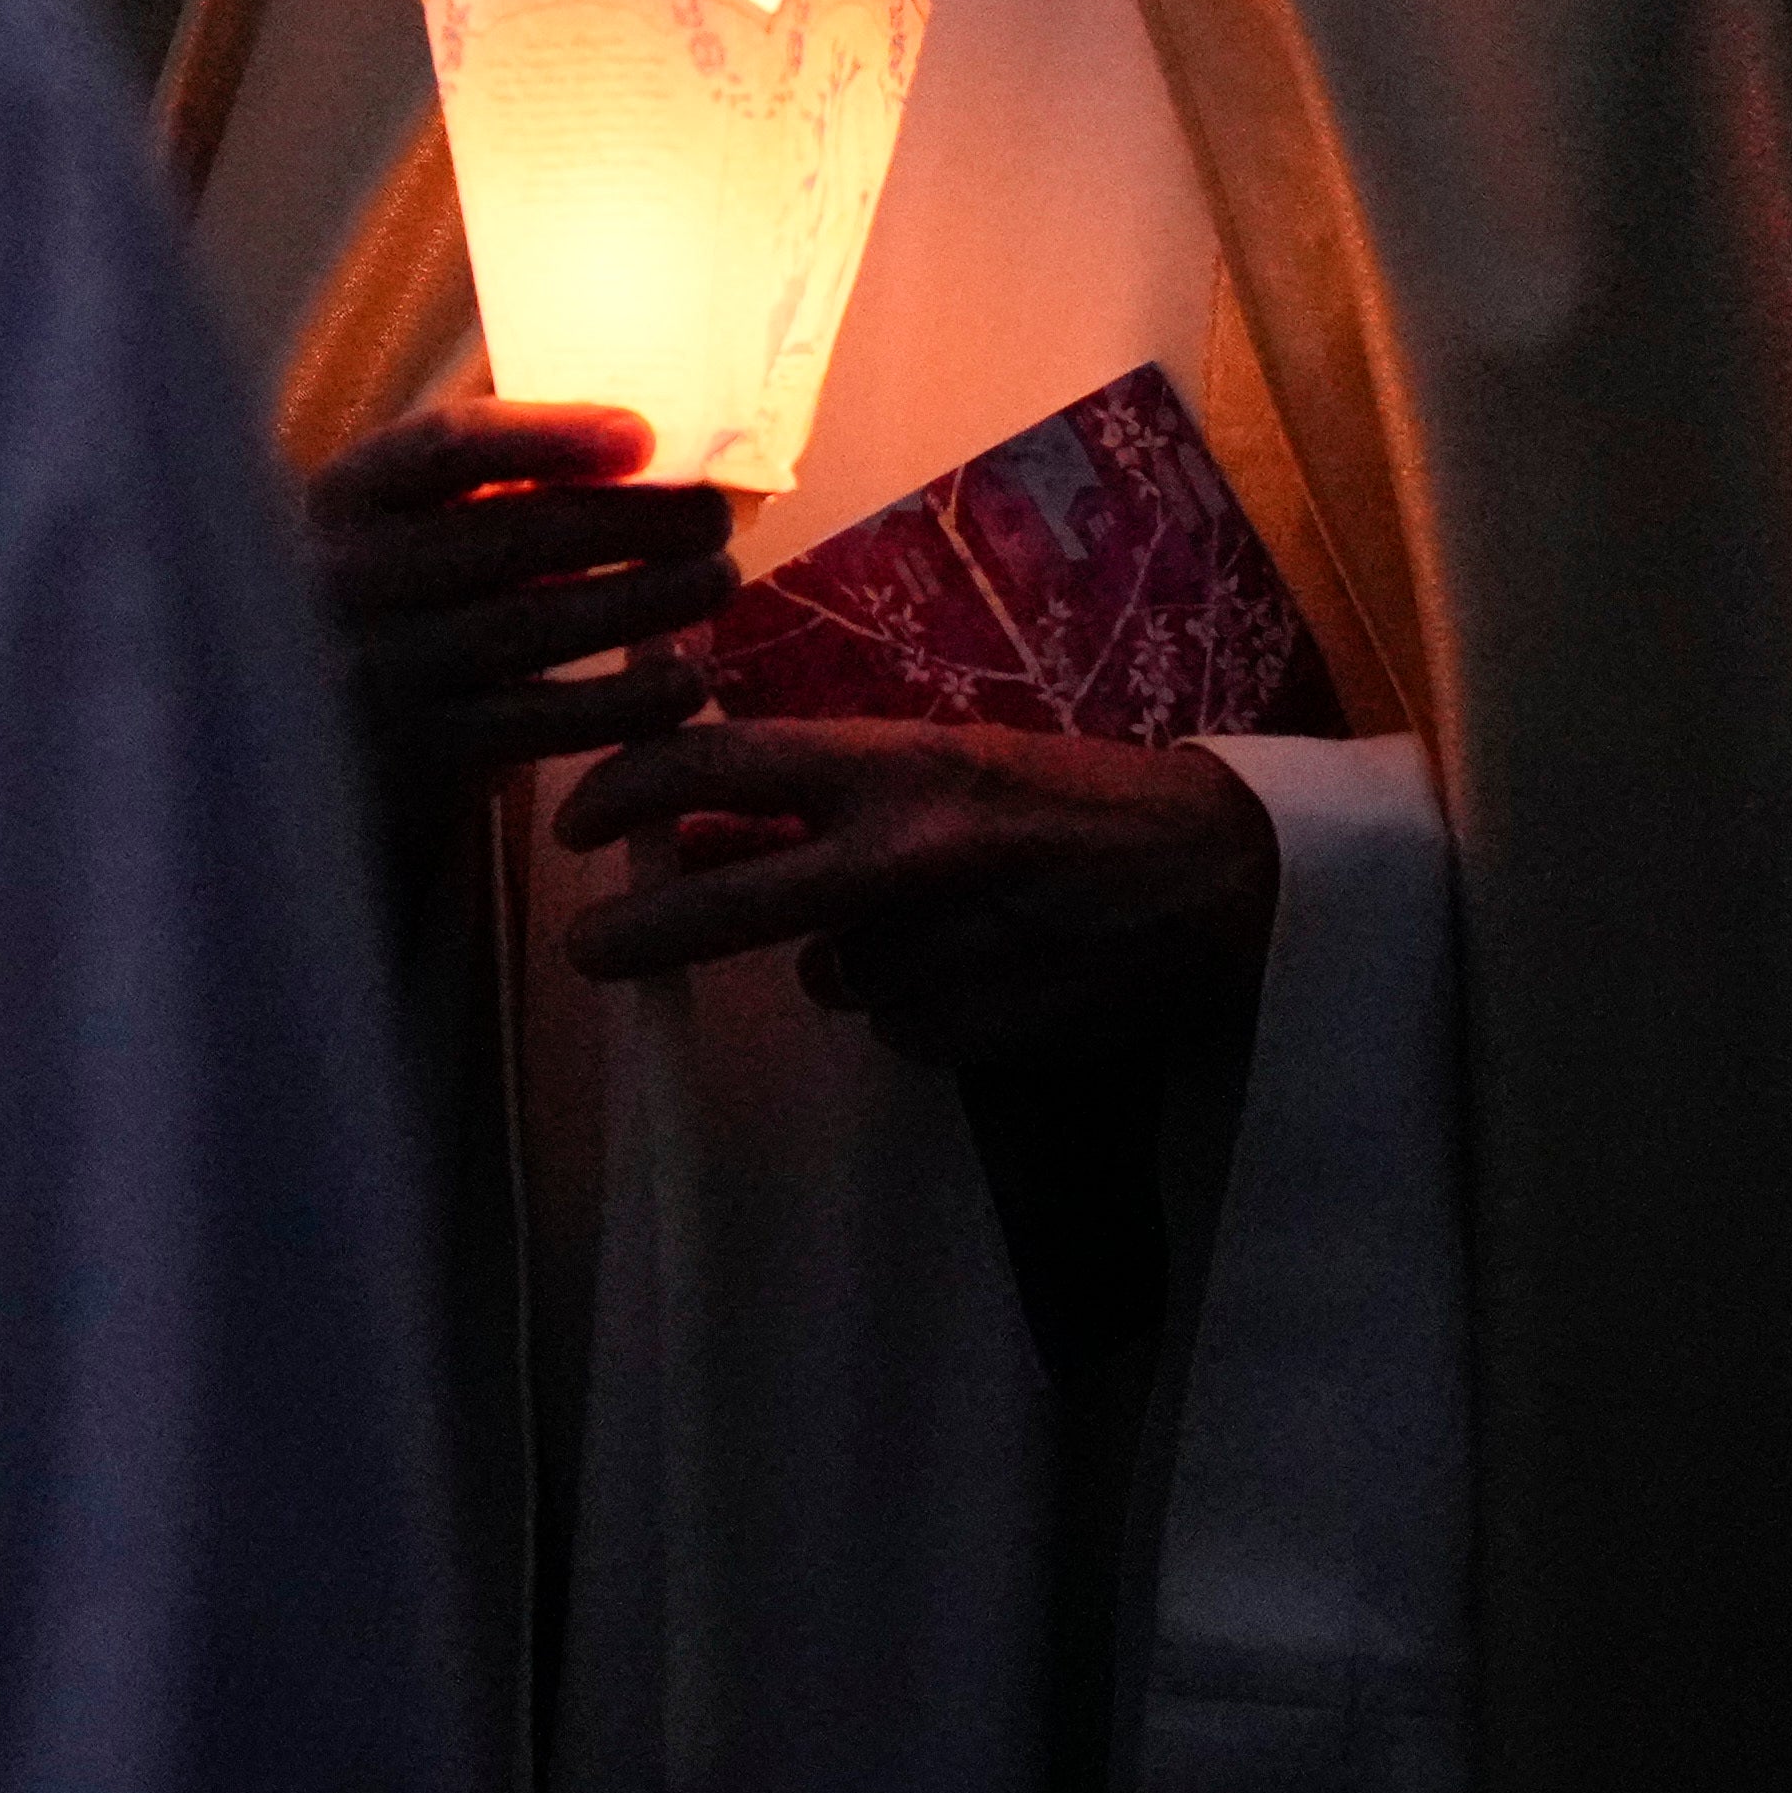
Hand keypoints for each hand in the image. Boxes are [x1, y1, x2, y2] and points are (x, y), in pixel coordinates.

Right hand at [307, 401, 737, 791]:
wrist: (319, 752)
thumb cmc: (401, 606)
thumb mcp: (405, 527)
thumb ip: (486, 477)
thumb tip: (637, 430)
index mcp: (348, 494)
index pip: (447, 445)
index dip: (549, 435)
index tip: (643, 437)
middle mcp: (349, 577)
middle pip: (513, 533)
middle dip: (634, 520)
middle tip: (713, 516)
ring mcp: (379, 670)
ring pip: (537, 626)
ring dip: (648, 600)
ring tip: (716, 579)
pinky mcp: (419, 755)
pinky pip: (544, 721)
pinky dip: (628, 699)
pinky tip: (685, 679)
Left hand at [553, 716, 1277, 1070]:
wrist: (1215, 869)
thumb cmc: (1071, 796)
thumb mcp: (939, 766)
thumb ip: (813, 803)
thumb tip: (688, 839)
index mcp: (898, 765)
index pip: (727, 765)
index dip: (632, 789)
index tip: (576, 823)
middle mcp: (909, 855)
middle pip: (732, 902)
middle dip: (643, 929)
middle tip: (587, 948)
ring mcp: (941, 948)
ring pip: (832, 977)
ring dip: (853, 961)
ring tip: (943, 922)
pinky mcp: (976, 1026)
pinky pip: (899, 1028)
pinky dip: (920, 1008)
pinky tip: (984, 968)